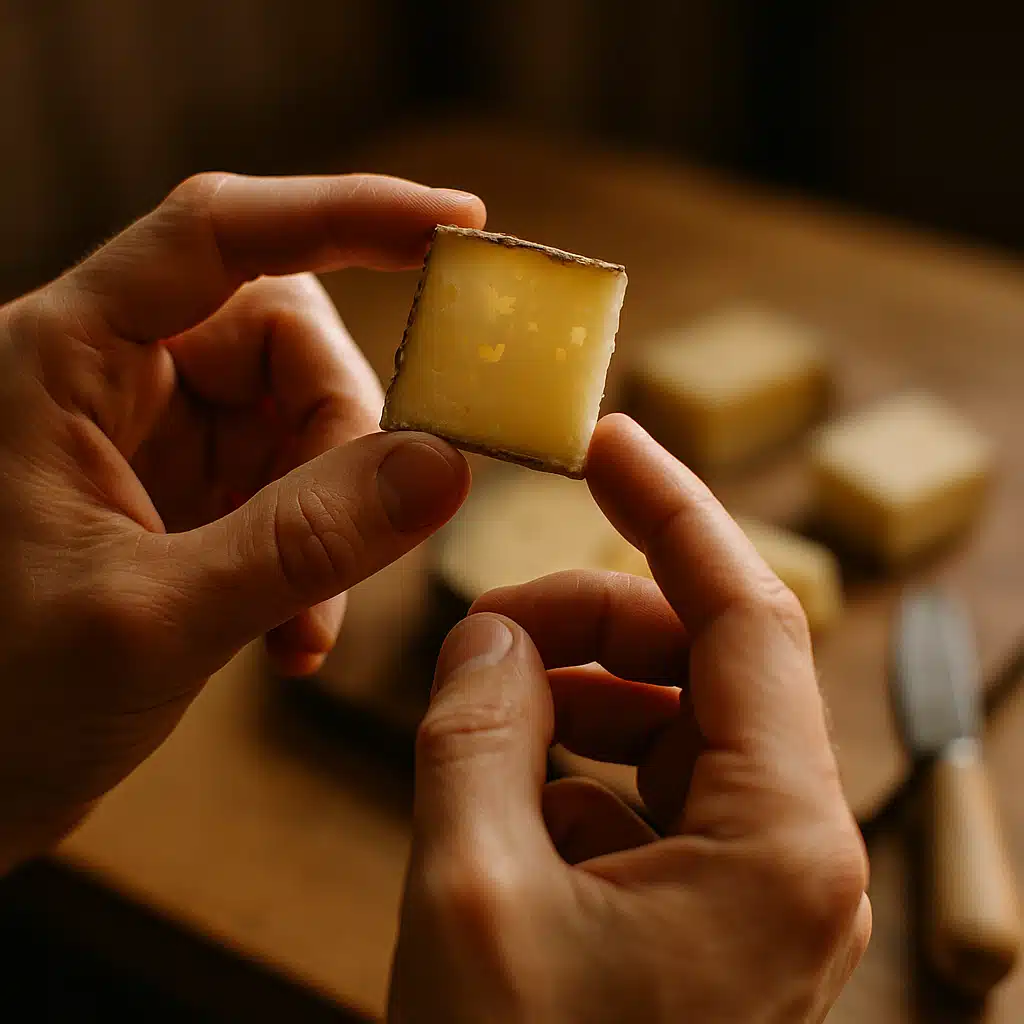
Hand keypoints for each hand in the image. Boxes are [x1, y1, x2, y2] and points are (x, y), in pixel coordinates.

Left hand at [0, 173, 483, 868]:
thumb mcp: (150, 620)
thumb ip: (302, 540)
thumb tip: (445, 465)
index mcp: (65, 357)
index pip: (220, 235)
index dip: (346, 214)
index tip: (457, 223)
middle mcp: (114, 378)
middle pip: (286, 342)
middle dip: (344, 439)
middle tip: (362, 536)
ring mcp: (154, 441)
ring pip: (303, 423)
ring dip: (335, 519)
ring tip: (304, 621)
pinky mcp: (184, 499)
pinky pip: (293, 492)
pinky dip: (316, 560)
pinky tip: (290, 638)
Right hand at [389, 414, 870, 1022]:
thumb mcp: (470, 893)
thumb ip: (476, 728)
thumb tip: (491, 632)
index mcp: (780, 839)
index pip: (745, 612)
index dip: (672, 511)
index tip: (609, 442)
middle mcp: (792, 851)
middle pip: (702, 662)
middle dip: (595, 618)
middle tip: (490, 620)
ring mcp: (753, 882)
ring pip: (670, 722)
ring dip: (576, 693)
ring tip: (486, 709)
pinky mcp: (707, 910)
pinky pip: (645, 789)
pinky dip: (572, 766)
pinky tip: (506, 800)